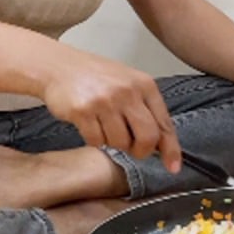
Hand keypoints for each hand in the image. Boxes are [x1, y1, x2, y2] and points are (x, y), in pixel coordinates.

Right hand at [39, 49, 180, 171]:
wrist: (59, 66)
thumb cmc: (97, 77)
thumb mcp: (130, 84)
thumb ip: (146, 109)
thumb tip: (162, 143)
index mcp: (145, 86)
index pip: (165, 123)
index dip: (171, 149)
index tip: (173, 167)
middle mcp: (128, 92)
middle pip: (148, 138)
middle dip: (141, 151)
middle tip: (132, 149)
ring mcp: (105, 101)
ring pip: (120, 143)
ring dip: (113, 143)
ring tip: (105, 126)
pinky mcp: (83, 111)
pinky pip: (96, 141)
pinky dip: (94, 140)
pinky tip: (90, 125)